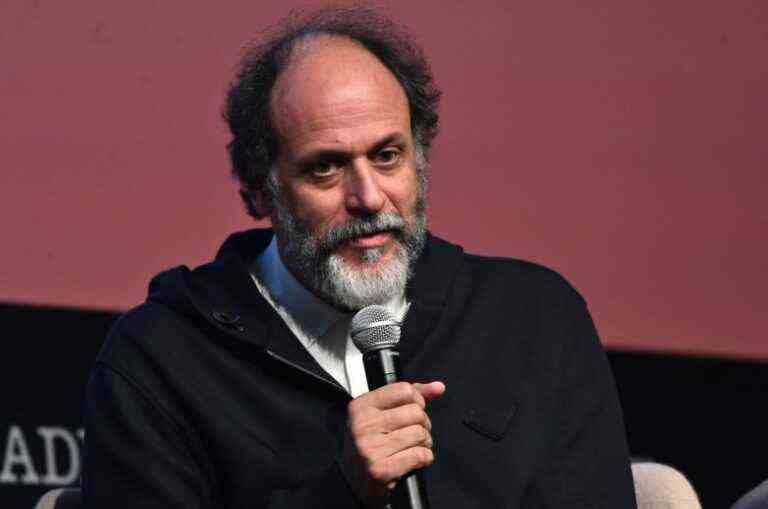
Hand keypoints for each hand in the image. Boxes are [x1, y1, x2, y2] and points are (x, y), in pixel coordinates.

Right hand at [341, 381, 445, 506]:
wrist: (352, 481)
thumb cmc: (371, 444)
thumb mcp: (382, 414)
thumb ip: (411, 397)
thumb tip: (438, 387)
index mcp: (361, 406)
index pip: (404, 390)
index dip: (416, 400)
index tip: (412, 410)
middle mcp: (363, 425)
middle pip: (416, 412)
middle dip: (422, 424)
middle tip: (412, 433)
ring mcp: (371, 447)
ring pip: (420, 433)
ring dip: (424, 442)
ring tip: (412, 446)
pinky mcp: (381, 469)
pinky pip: (420, 455)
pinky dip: (424, 458)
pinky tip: (412, 460)